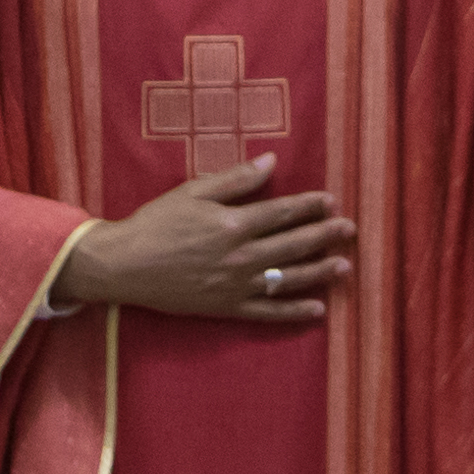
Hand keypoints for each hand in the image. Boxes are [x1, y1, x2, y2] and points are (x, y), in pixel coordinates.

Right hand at [54, 154, 357, 325]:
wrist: (124, 265)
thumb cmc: (155, 223)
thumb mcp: (193, 192)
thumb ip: (235, 179)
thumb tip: (271, 161)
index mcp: (233, 223)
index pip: (283, 212)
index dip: (310, 205)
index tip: (331, 201)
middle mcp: (241, 256)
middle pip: (293, 244)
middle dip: (324, 235)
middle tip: (349, 229)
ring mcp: (236, 285)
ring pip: (288, 279)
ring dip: (319, 272)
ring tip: (344, 266)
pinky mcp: (227, 307)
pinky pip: (268, 312)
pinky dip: (294, 311)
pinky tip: (318, 309)